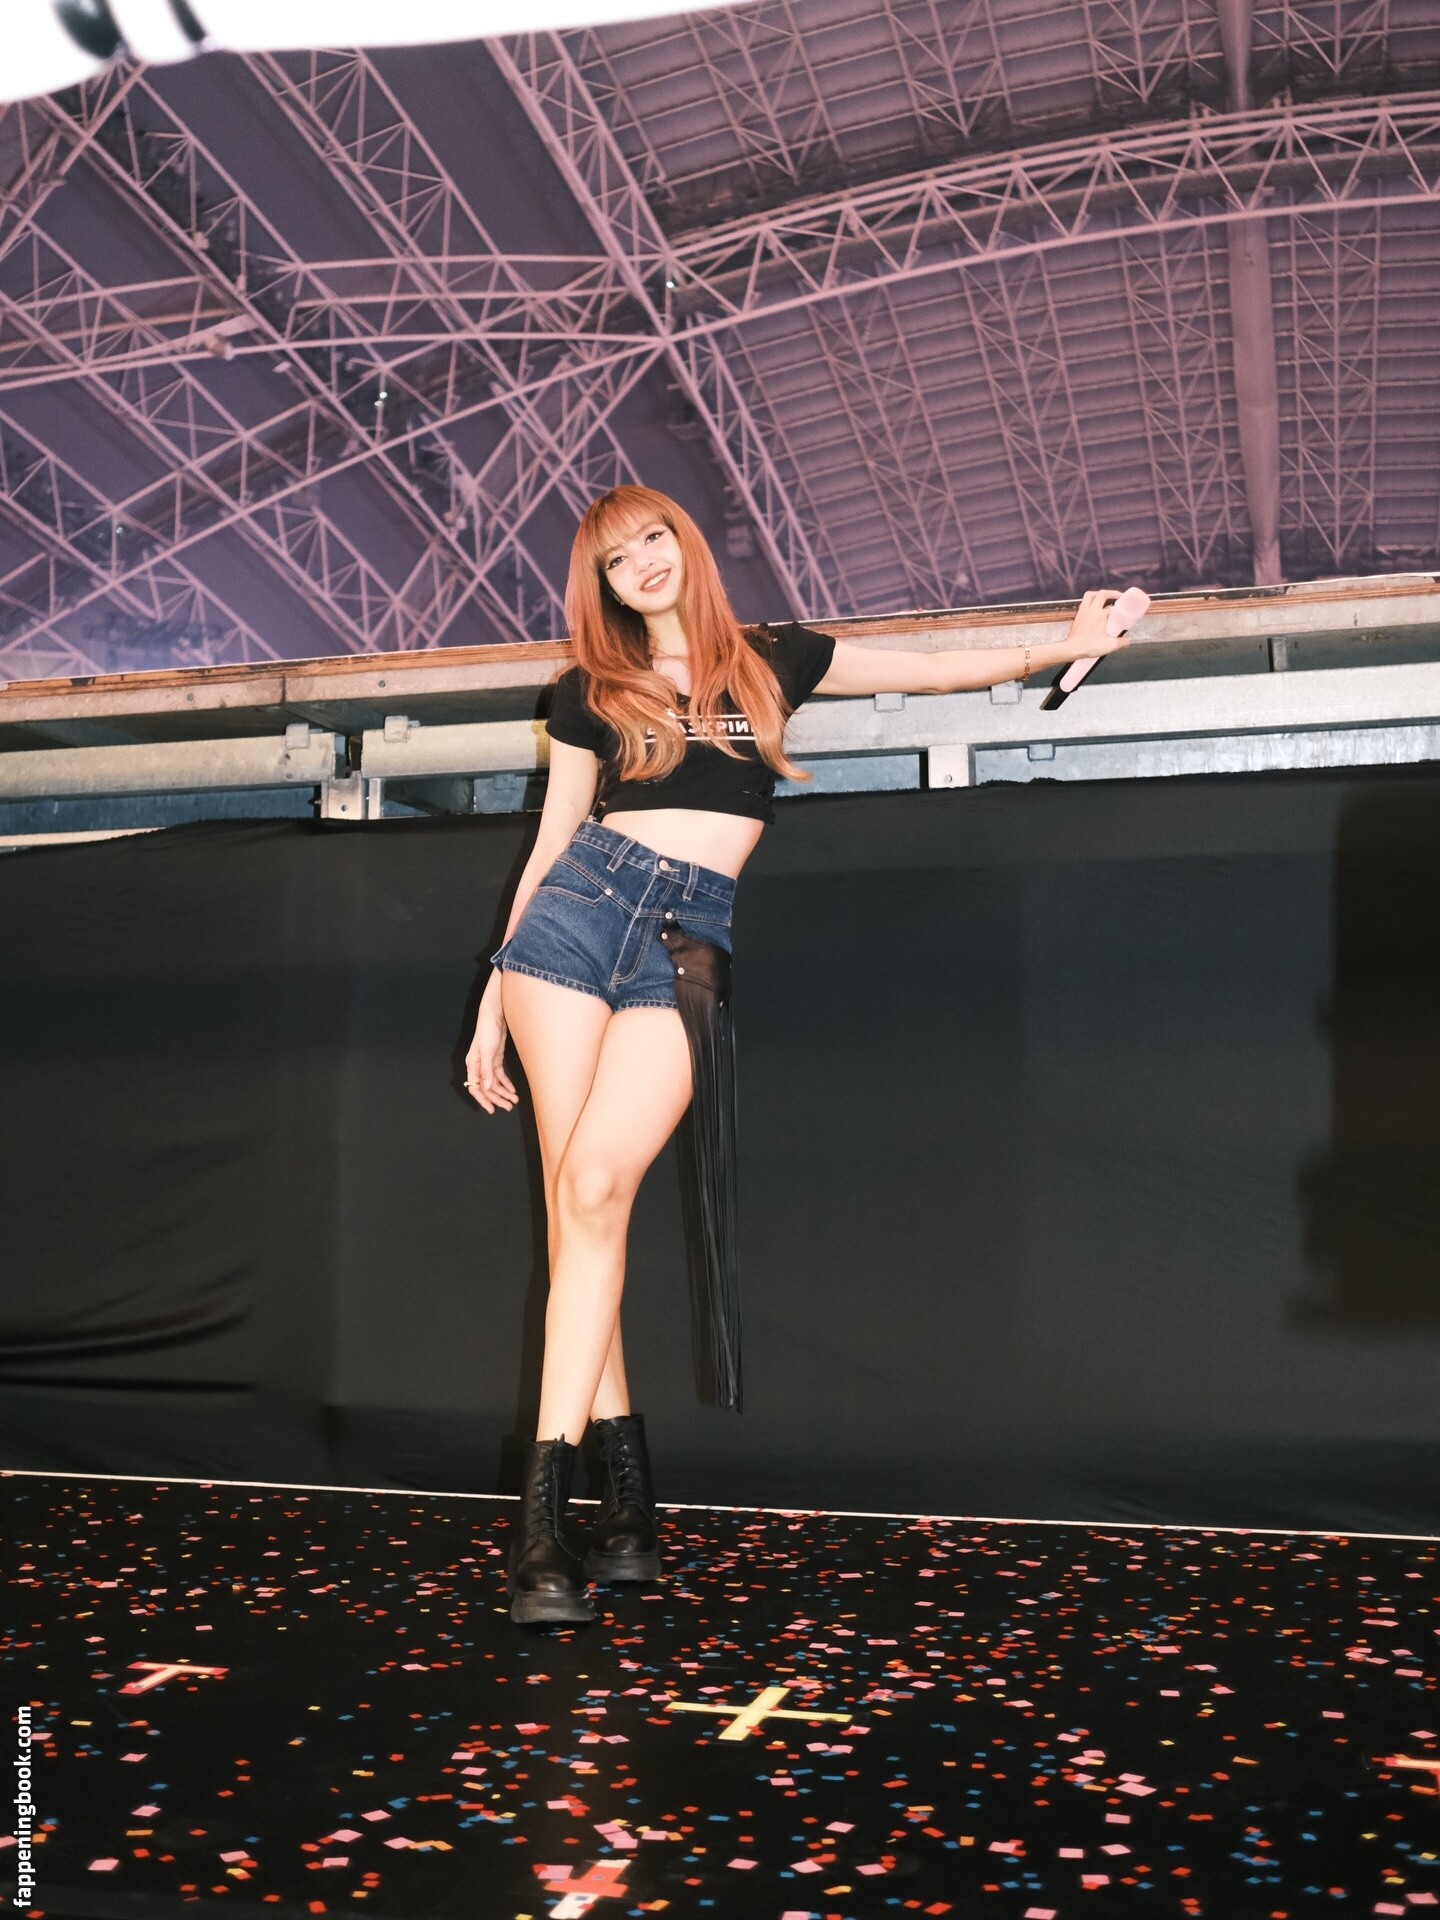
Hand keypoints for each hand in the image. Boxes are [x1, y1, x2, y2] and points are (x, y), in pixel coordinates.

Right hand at [464, 985, 517, 1113]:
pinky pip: (499, 1075)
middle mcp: (478, 1066)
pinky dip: (506, 1083)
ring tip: (513, 1101)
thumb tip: (487, 1087)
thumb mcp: (487, 1051)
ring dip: (503, 1092)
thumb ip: (487, 1070)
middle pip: (486, 1087)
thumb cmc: (488, 1031)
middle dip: (497, 1098)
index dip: (483, 1099)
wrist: (495, 1015)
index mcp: (472, 1065)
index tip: (492, 1110)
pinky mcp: (495, 1059)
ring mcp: (487, 1063)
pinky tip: (512, 1090)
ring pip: (494, 1082)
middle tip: (508, 1107)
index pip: (475, 1087)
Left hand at [1060, 588, 1128, 663]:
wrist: (1071, 649)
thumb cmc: (1088, 646)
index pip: (1112, 607)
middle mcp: (1091, 610)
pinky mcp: (1077, 616)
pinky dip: (1090, 602)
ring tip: (1104, 598)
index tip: (1124, 610)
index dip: (1119, 608)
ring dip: (1098, 594)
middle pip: (1101, 594)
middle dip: (1111, 593)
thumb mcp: (1109, 646)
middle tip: (1118, 596)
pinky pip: (1084, 603)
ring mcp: (1082, 612)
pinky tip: (1093, 609)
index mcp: (1100, 614)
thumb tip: (1128, 641)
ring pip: (1089, 595)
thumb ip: (1121, 643)